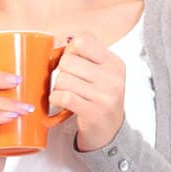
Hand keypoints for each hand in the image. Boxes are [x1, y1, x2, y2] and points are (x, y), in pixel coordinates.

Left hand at [50, 31, 125, 151]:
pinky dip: (56, 99)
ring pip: (62, 79)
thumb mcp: (104, 74)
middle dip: (61, 71)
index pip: (83, 40)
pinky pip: (63, 97)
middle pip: (67, 61)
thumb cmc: (101, 98)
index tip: (72, 61)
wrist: (110, 131)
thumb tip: (58, 42)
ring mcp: (104, 95)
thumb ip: (87, 57)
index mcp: (114, 63)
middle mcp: (113, 77)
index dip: (70, 49)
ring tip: (67, 94)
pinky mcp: (93, 112)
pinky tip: (61, 102)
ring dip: (57, 87)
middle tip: (68, 82)